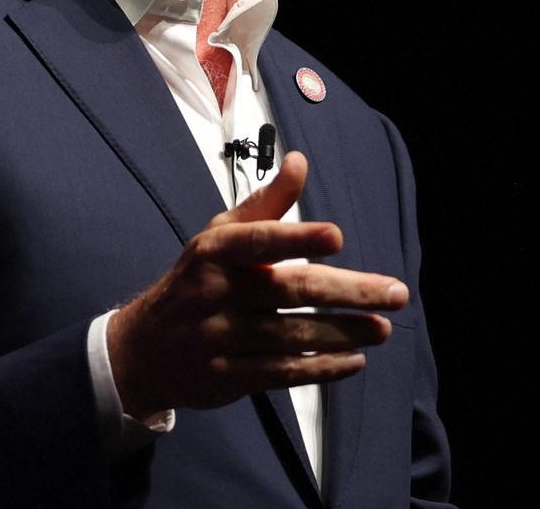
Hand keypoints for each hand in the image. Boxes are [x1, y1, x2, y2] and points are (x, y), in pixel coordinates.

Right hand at [106, 151, 409, 418]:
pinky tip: (355, 360)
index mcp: (215, 251)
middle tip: (396, 293)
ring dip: (345, 333)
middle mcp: (216, 293)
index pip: (259, 241)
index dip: (297, 237)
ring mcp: (220, 339)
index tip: (337, 236)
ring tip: (384, 329)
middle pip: (290, 290)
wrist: (143, 349)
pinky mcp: (228, 377)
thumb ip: (266, 205)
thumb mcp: (220, 236)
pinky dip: (322, 368)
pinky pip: (283, 373)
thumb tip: (301, 161)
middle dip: (349, 292)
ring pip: (294, 335)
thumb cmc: (196, 281)